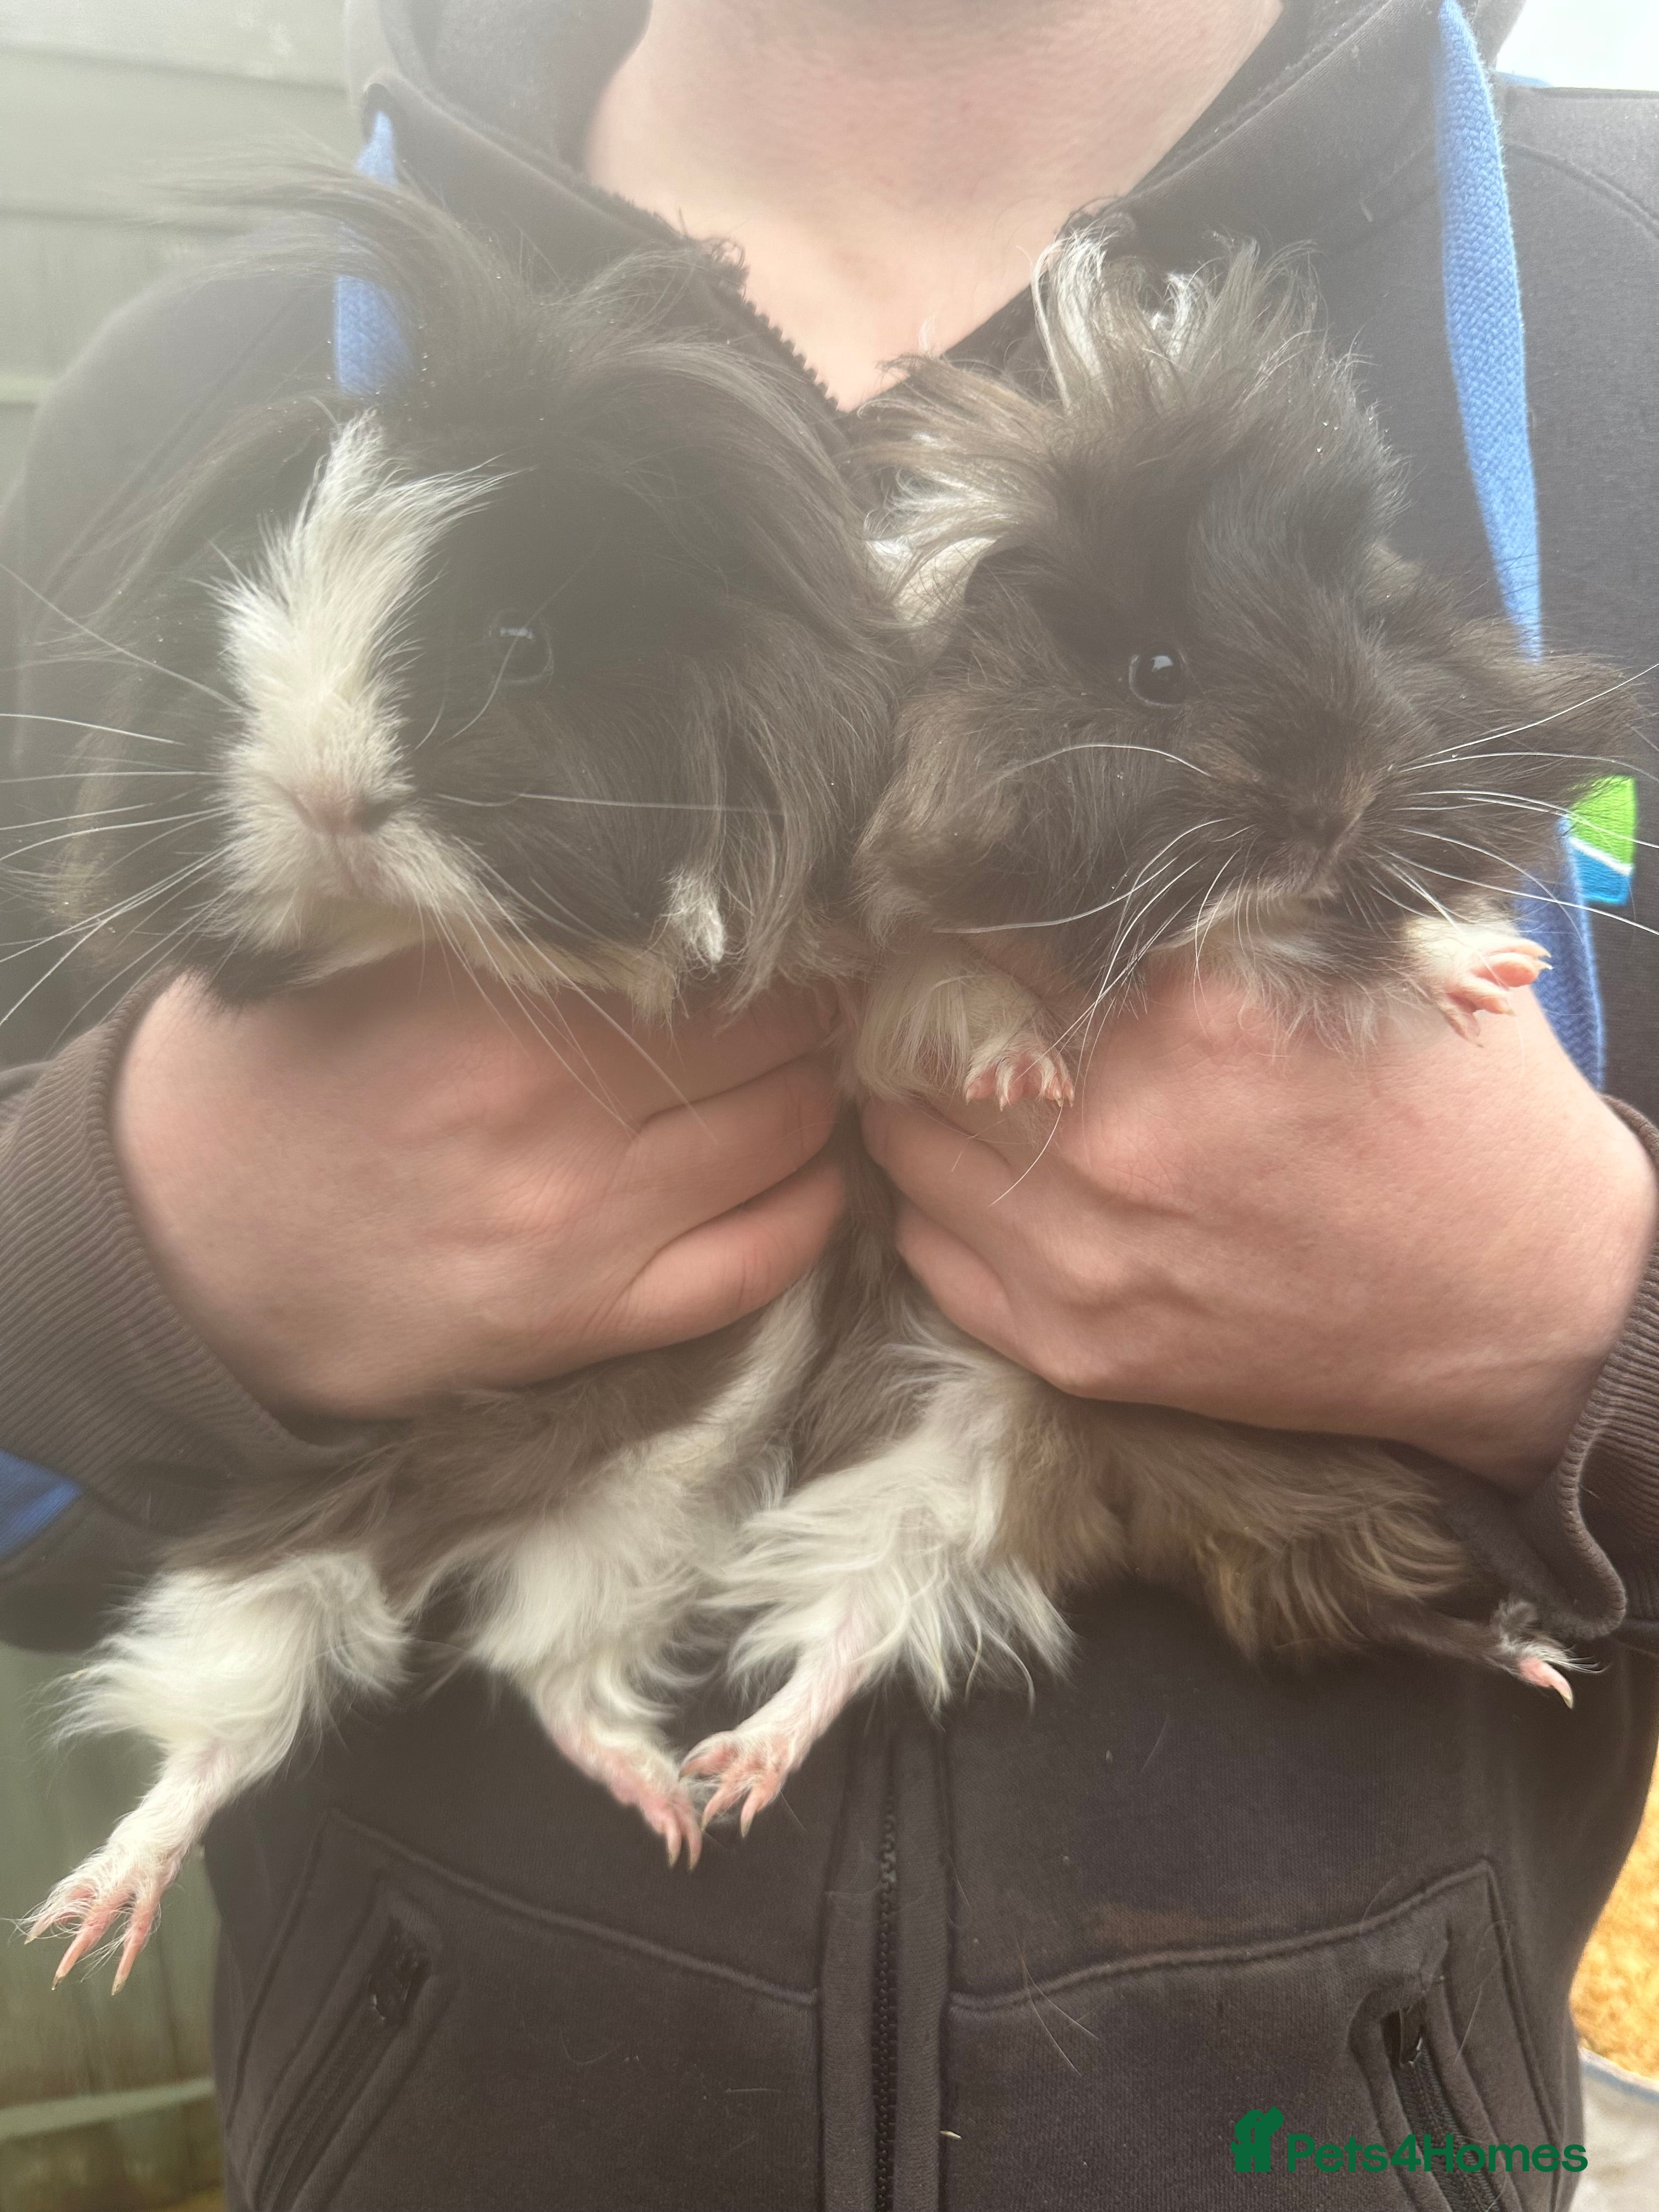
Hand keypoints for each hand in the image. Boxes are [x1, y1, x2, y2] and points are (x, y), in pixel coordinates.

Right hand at [115, 952, 843, 1419]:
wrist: (180, 1260)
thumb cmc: (264, 1084)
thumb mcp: (350, 954)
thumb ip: (497, 914)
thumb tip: (650, 863)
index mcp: (490, 1007)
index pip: (706, 949)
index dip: (770, 933)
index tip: (785, 922)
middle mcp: (551, 1118)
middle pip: (767, 1041)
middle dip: (809, 1010)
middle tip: (818, 989)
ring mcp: (577, 1233)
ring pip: (782, 1142)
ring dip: (818, 1097)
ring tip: (816, 1067)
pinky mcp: (583, 1324)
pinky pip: (756, 1265)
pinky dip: (810, 1210)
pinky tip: (812, 1170)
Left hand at [861, 967, 1656, 1486]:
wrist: (1528, 1310)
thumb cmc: (1458, 1119)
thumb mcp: (1369, 963)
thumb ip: (1229, 905)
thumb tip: (1098, 839)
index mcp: (1196, 1017)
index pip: (989, 928)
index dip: (963, 909)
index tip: (959, 904)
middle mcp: (1117, 1137)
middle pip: (924, 1035)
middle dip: (924, 999)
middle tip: (939, 983)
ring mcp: (1085, 1258)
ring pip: (905, 1142)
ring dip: (916, 1096)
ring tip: (954, 1070)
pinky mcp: (1075, 1349)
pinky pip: (931, 1250)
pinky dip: (938, 1198)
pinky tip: (983, 1166)